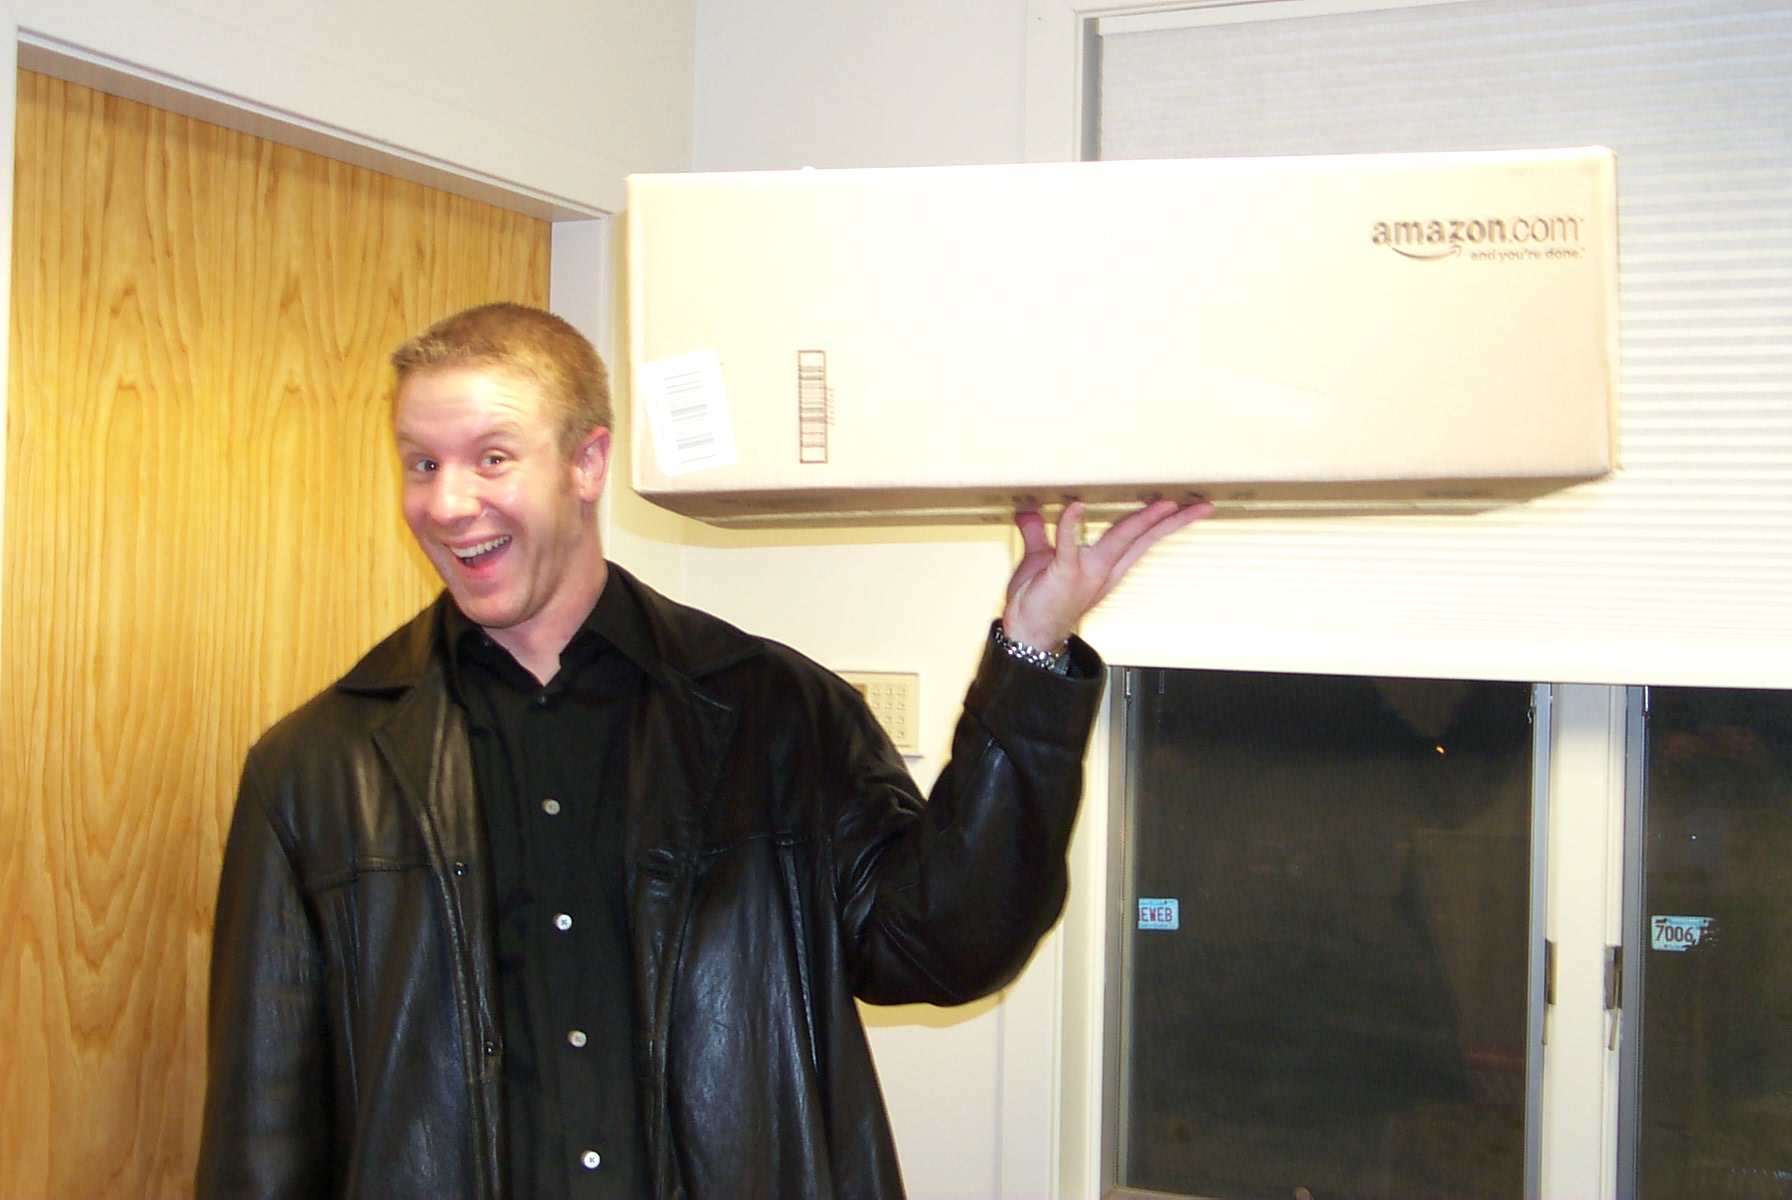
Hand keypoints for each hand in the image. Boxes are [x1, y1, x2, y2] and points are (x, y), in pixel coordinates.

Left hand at [1002, 498, 1212, 651]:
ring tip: (1165, 504)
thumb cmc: (1038, 603)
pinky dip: (1070, 526)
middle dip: (1173, 522)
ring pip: (1120, 541)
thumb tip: (1028, 513)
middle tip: (1198, 506)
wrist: (1027, 635)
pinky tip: (1075, 507)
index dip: (1165, 523)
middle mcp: (1103, 570)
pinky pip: (1069, 547)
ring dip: (1142, 521)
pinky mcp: (1064, 575)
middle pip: (1144, 540)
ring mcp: (1087, 573)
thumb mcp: (1042, 560)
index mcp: (1105, 565)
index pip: (1141, 539)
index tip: (1187, 507)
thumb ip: (1039, 534)